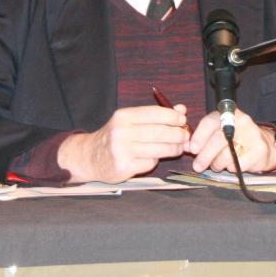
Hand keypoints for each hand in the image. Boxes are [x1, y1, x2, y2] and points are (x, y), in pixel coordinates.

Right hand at [58, 104, 188, 182]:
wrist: (90, 157)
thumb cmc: (116, 136)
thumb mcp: (131, 120)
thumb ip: (156, 114)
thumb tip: (182, 109)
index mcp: (124, 116)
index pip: (155, 113)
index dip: (174, 116)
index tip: (183, 120)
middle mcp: (121, 132)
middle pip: (160, 132)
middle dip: (178, 134)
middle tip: (185, 136)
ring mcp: (122, 150)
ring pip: (159, 149)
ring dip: (174, 148)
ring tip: (179, 147)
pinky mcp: (124, 167)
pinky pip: (150, 162)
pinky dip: (156, 160)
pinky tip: (155, 157)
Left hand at [189, 108, 275, 173]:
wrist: (264, 145)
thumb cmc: (236, 139)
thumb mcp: (219, 132)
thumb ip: (202, 138)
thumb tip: (186, 147)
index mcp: (229, 113)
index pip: (210, 122)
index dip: (199, 136)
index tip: (192, 149)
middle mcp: (241, 121)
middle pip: (218, 140)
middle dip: (204, 156)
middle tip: (197, 166)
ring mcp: (252, 135)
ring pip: (226, 155)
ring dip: (217, 164)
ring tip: (216, 165)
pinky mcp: (259, 150)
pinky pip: (238, 165)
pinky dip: (231, 168)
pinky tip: (231, 165)